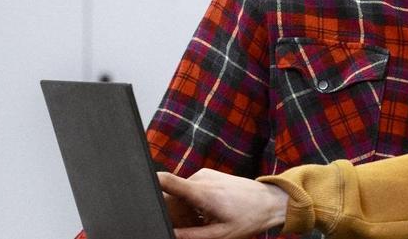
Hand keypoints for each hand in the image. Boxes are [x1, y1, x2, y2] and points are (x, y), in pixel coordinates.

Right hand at [156, 169, 289, 238]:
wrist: (270, 201)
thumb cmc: (248, 218)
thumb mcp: (219, 234)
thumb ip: (191, 236)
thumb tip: (170, 234)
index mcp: (201, 192)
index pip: (166, 181)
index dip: (148, 185)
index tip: (137, 193)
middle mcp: (200, 178)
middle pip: (171, 196)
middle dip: (173, 214)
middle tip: (191, 226)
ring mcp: (203, 175)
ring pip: (180, 196)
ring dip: (184, 211)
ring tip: (204, 222)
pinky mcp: (206, 175)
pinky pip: (189, 191)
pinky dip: (192, 205)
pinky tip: (206, 215)